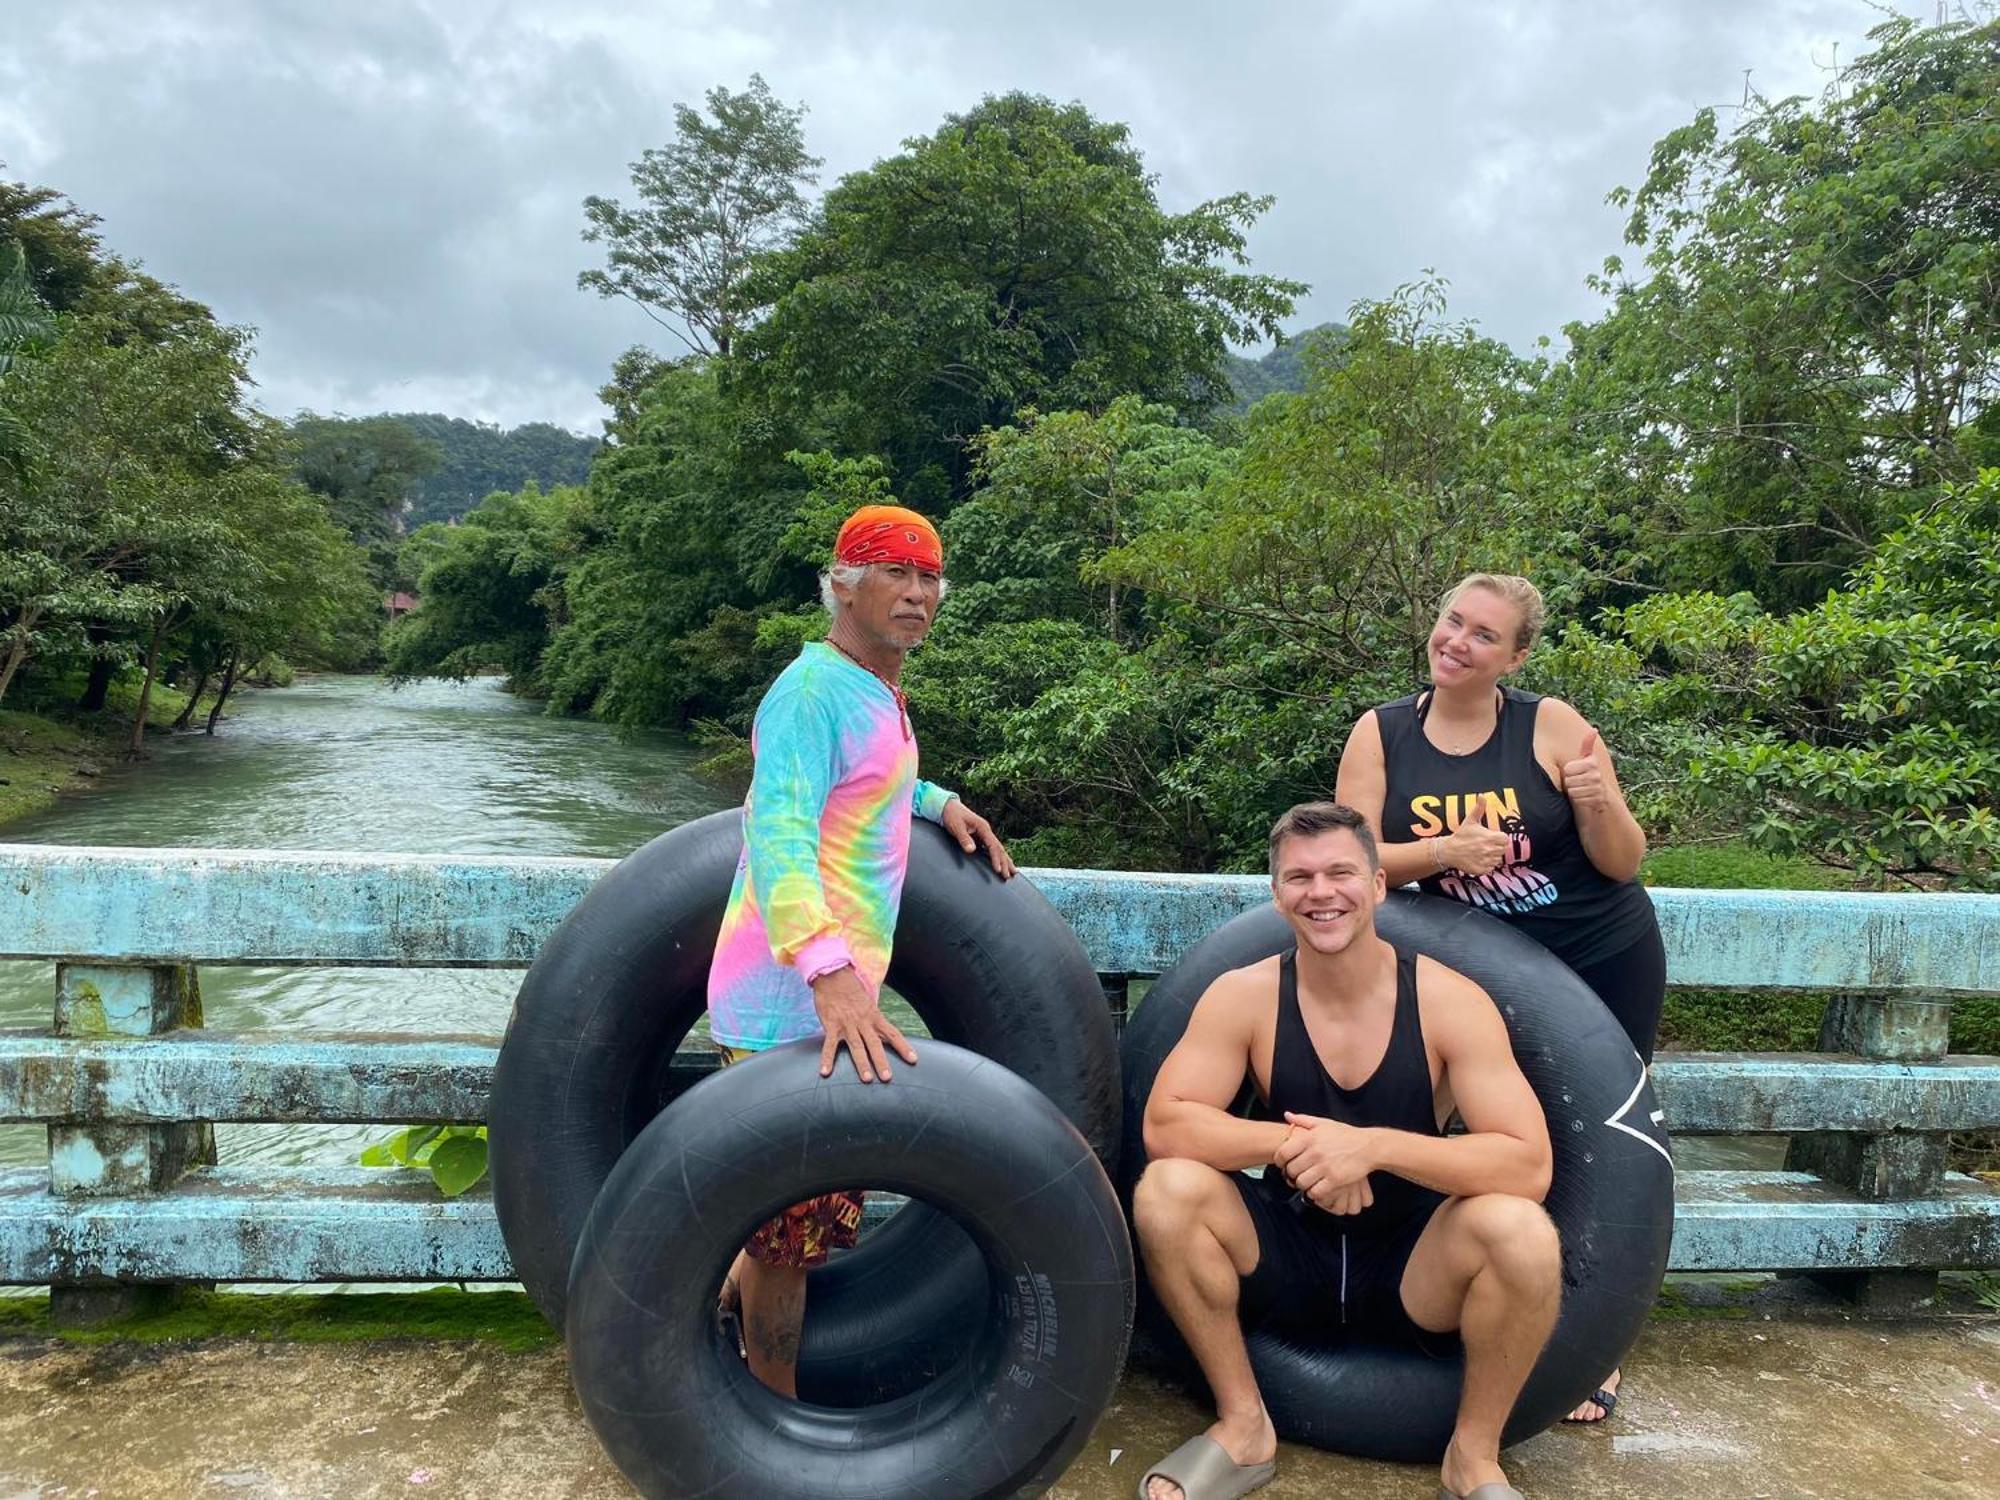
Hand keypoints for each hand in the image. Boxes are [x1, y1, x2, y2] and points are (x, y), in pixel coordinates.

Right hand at [811, 966, 916, 1082]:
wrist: (833, 975)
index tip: (913, 1060)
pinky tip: (826, 1072)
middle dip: (881, 1061)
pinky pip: (829, 1045)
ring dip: (861, 1063)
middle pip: (875, 1044)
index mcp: (874, 1016)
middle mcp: (863, 1022)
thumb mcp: (868, 1004)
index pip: (892, 1033)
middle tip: (887, 1078)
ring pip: (856, 1046)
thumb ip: (873, 1020)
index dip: (903, 1047)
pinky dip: (827, 1059)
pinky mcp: (831, 1025)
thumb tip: (882, 1033)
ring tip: (866, 1079)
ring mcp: (847, 1024)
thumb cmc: (851, 990)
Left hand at [941, 798, 1015, 879]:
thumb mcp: (956, 827)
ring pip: (999, 849)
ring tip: (1013, 872)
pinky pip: (993, 848)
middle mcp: (986, 830)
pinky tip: (1003, 863)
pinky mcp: (981, 836)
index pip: (993, 846)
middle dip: (1005, 863)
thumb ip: (964, 838)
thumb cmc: (951, 815)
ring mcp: (985, 833)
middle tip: (1008, 876)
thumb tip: (971, 850)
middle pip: (999, 848)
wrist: (948, 806)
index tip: (998, 870)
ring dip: (1006, 861)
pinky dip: (999, 857)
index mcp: (983, 827)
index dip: (996, 859)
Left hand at [1272, 1112, 1376, 1210]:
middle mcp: (1315, 1153)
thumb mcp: (1324, 1123)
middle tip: (1296, 1174)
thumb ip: (1303, 1120)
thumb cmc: (1345, 1135)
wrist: (1368, 1147)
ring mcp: (1325, 1167)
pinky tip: (1317, 1188)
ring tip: (1307, 1181)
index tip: (1283, 1164)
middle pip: (1290, 1170)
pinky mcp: (1335, 1180)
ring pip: (1301, 1183)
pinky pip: (1315, 1192)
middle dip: (1291, 1174)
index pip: (1282, 1153)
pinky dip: (1314, 1193)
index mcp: (1309, 1138)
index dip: (1279, 1161)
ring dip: (1302, 1184)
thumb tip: (1287, 1115)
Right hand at [1441, 798, 1508, 875]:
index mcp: (1490, 837)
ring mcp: (1486, 861)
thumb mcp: (1470, 820)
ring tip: (1480, 852)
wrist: (1448, 851)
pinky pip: (1490, 868)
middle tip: (1484, 845)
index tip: (1491, 838)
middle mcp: (1490, 850)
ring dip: (1491, 857)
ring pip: (1497, 860)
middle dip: (1495, 847)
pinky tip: (1477, 860)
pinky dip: (1486, 866)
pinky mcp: (1482, 870)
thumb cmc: (1461, 835)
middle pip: (1502, 850)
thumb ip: (1479, 808)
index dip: (1498, 838)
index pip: (1505, 839)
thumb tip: (1482, 795)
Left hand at [1562, 730, 1607, 813]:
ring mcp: (1598, 787)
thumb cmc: (1589, 774)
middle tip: (1578, 782)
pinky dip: (1579, 799)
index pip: (1567, 769)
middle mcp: (1597, 774)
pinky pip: (1578, 799)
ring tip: (1582, 789)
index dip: (1568, 772)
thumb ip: (1587, 745)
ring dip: (1574, 791)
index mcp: (1592, 763)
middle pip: (1568, 781)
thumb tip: (1594, 729)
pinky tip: (1585, 796)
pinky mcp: (1597, 799)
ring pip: (1572, 791)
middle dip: (1571, 783)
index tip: (1576, 772)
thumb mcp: (1587, 759)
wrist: (1601, 794)